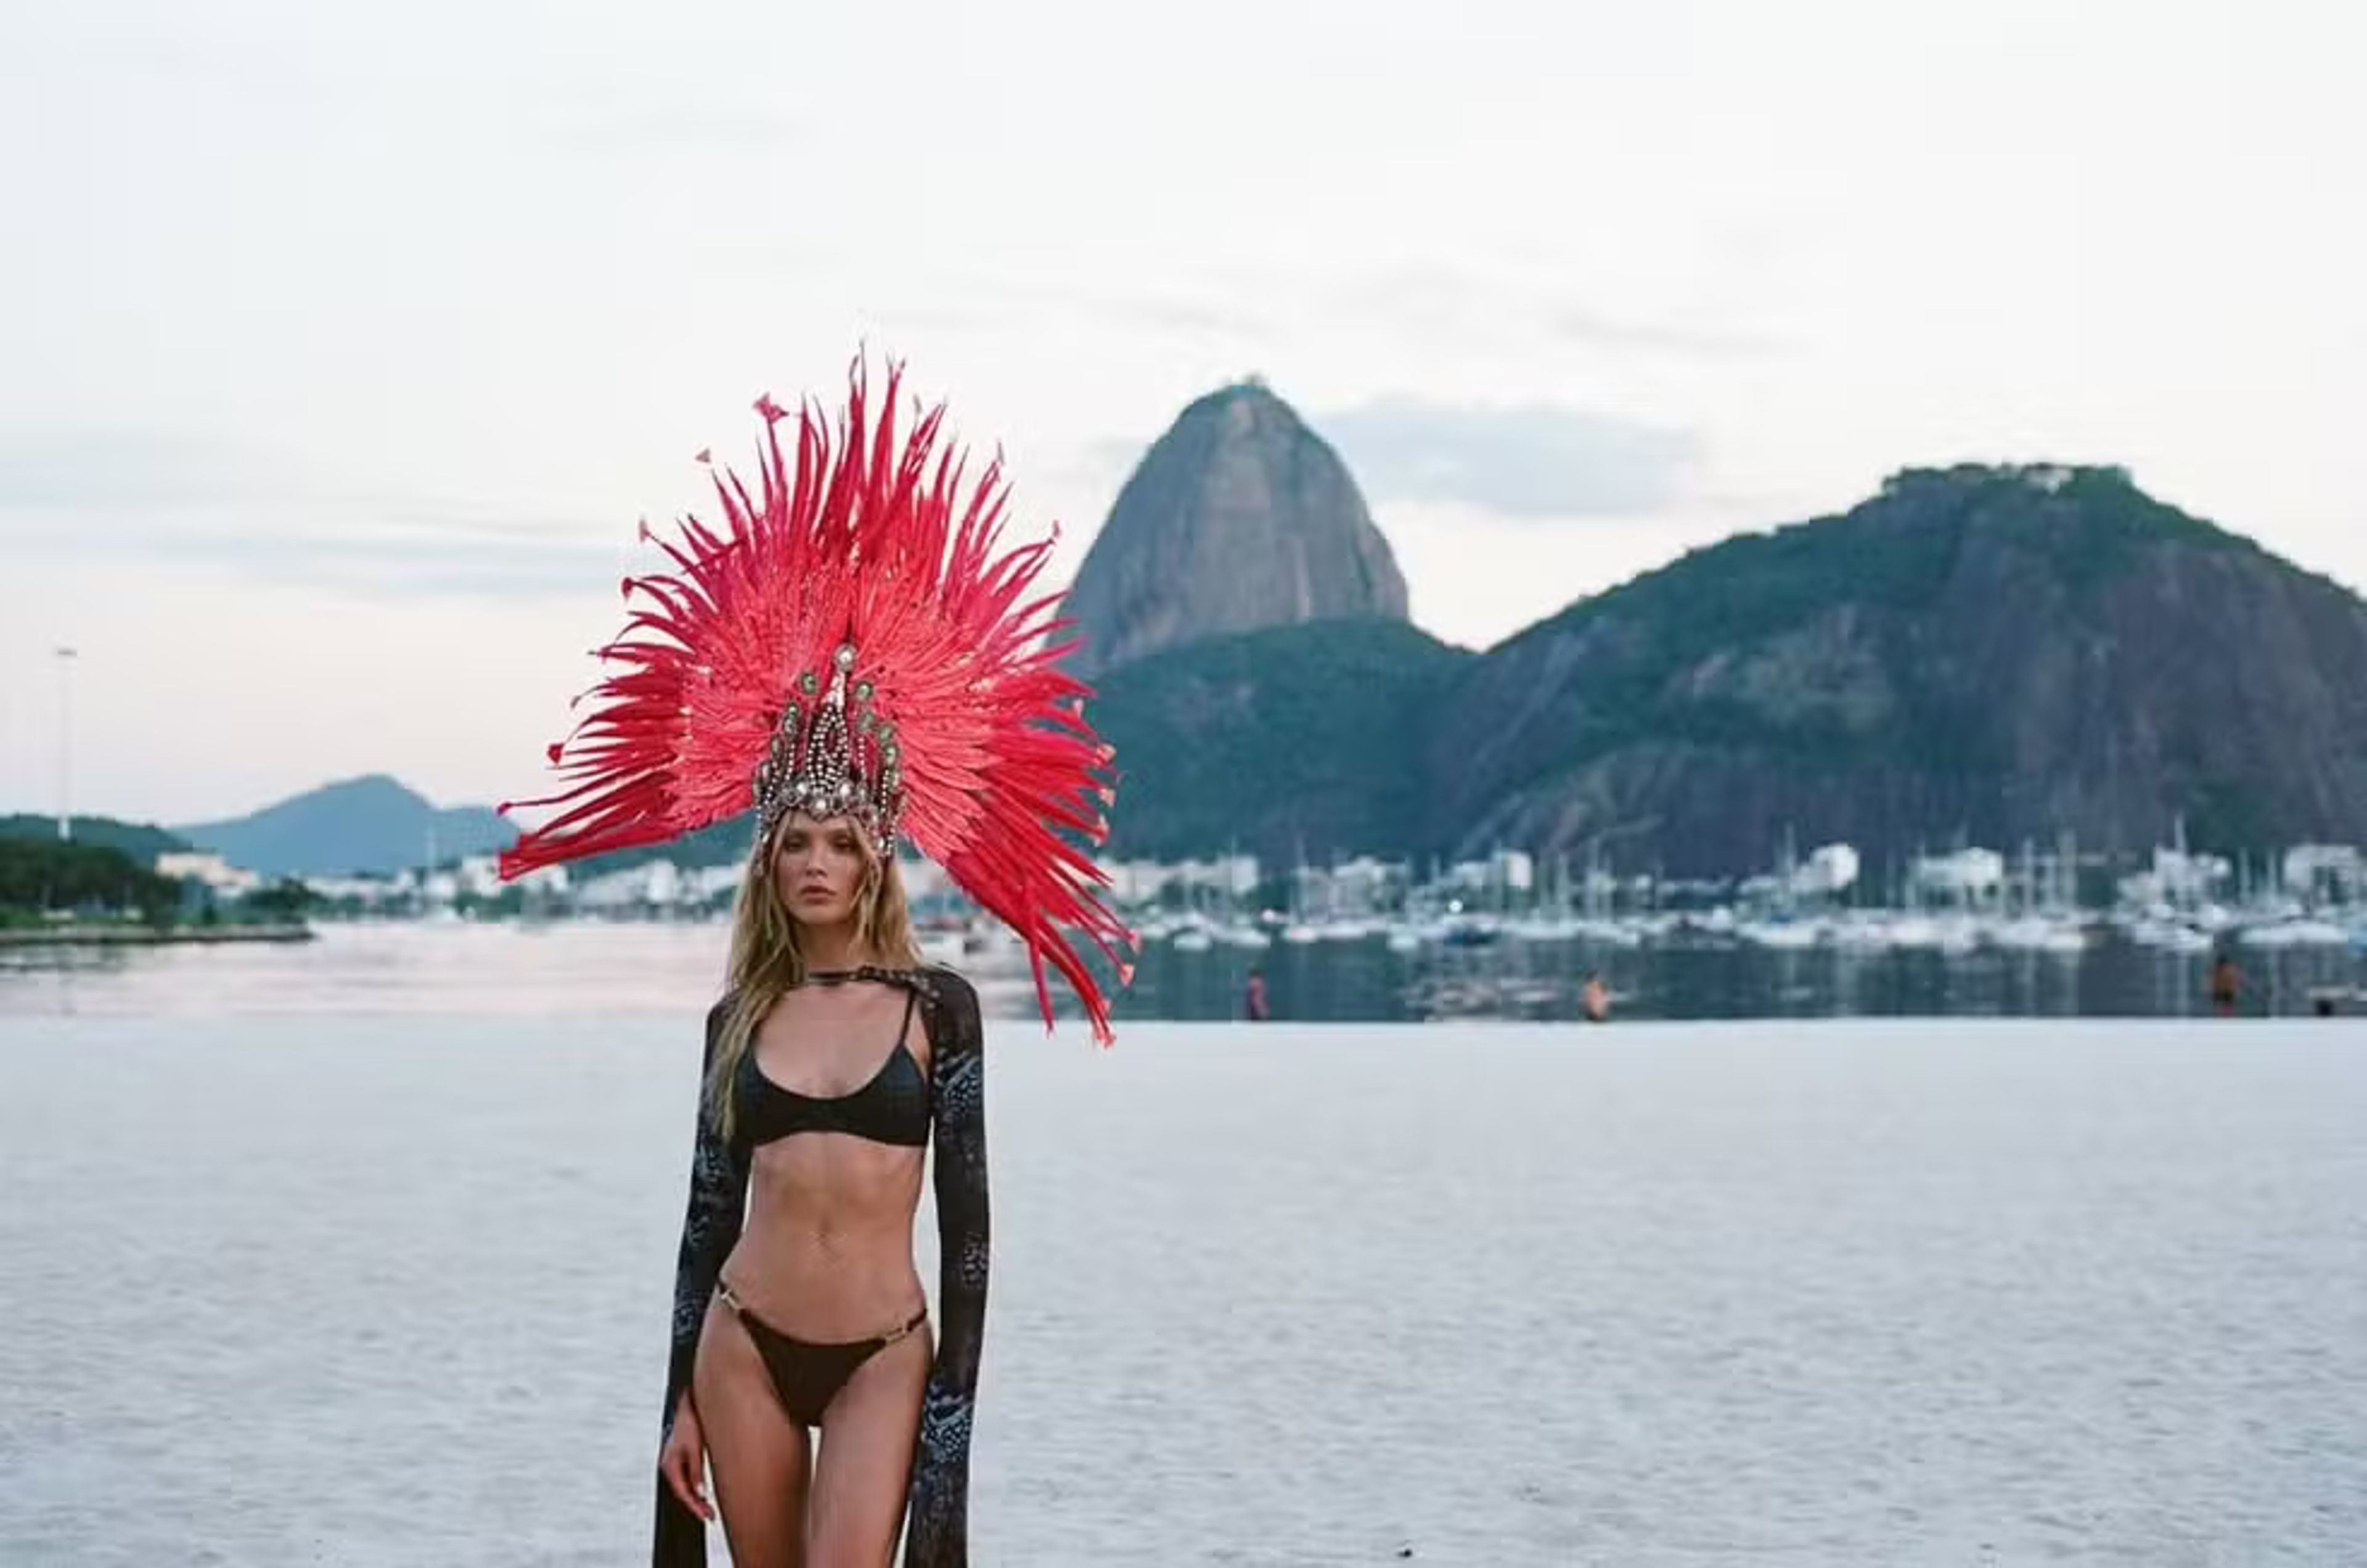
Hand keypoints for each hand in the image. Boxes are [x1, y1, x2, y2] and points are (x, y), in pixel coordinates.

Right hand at [659, 1402, 715, 1522]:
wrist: (687, 1406)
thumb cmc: (689, 1422)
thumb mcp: (695, 1448)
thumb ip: (696, 1471)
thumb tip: (699, 1492)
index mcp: (670, 1464)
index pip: (682, 1492)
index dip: (694, 1506)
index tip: (705, 1515)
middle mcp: (669, 1465)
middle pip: (682, 1492)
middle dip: (696, 1505)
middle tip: (710, 1516)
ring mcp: (674, 1462)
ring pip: (684, 1487)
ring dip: (695, 1498)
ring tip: (708, 1508)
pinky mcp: (680, 1459)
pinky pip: (686, 1479)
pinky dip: (694, 1488)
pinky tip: (702, 1492)